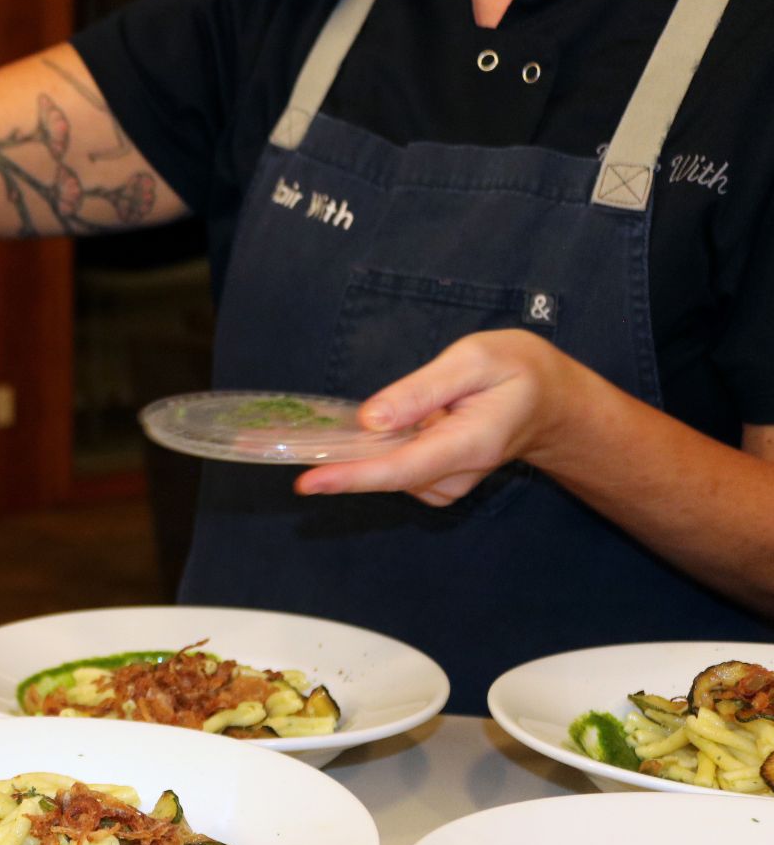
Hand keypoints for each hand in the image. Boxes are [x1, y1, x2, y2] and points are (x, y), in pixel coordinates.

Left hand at [294, 330, 590, 504]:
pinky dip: (380, 451)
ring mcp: (448, 483)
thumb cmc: (516, 371)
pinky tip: (393, 427)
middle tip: (293, 446)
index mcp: (469, 443)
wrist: (551, 402)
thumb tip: (370, 421)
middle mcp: (456, 474)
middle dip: (339, 465)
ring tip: (383, 415)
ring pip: (387, 472)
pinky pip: (395, 469)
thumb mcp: (473, 361)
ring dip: (364, 452)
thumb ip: (420, 391)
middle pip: (386, 476)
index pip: (400, 468)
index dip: (351, 477)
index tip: (308, 483)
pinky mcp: (437, 482)